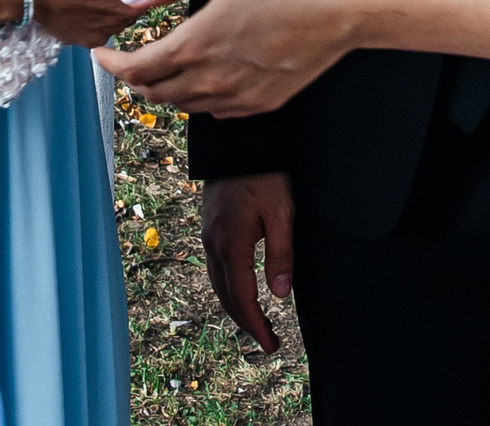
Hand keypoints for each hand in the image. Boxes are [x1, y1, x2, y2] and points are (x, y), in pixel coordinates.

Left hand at [93, 0, 357, 117]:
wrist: (341, 9)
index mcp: (197, 43)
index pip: (136, 68)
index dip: (110, 64)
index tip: (100, 52)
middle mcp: (212, 78)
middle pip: (154, 93)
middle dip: (132, 78)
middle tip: (125, 59)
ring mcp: (237, 97)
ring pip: (183, 105)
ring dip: (163, 89)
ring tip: (159, 66)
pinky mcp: (260, 104)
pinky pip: (214, 109)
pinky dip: (196, 96)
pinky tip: (202, 75)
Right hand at [201, 173, 294, 352]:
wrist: (238, 145)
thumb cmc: (264, 176)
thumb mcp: (282, 214)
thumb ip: (281, 254)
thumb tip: (280, 294)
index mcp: (231, 245)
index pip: (242, 298)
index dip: (256, 325)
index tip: (271, 344)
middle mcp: (213, 244)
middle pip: (225, 296)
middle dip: (246, 322)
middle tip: (267, 341)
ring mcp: (208, 236)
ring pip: (217, 284)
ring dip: (235, 308)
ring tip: (255, 323)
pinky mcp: (210, 228)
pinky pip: (215, 268)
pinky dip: (228, 288)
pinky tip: (240, 291)